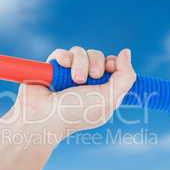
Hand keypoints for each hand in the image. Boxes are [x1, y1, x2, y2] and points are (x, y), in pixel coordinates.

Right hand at [0, 47, 135, 143]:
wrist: (43, 117)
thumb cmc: (76, 113)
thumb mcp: (109, 99)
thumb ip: (126, 76)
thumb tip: (126, 52)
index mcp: (101, 92)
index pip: (113, 66)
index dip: (113, 63)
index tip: (109, 70)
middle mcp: (85, 82)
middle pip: (97, 55)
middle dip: (96, 63)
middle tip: (91, 78)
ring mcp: (67, 75)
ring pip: (80, 51)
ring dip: (80, 62)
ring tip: (75, 79)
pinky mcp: (51, 69)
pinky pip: (62, 53)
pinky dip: (64, 57)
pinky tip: (63, 67)